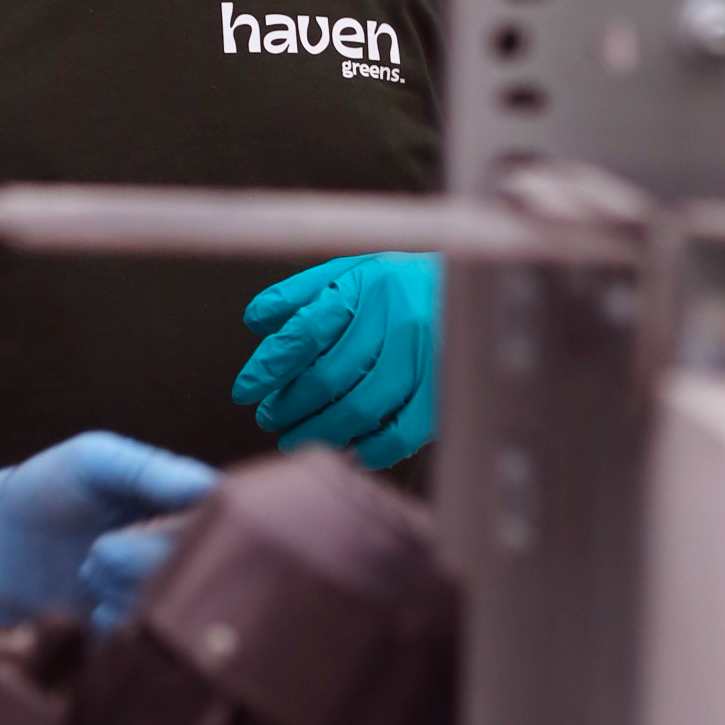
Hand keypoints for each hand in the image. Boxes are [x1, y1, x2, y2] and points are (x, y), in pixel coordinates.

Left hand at [0, 432, 218, 629]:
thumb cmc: (45, 487)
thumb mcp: (93, 462)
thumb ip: (149, 471)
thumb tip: (211, 489)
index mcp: (180, 505)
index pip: (218, 523)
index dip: (188, 530)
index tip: (145, 526)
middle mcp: (178, 552)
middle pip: (196, 569)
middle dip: (145, 562)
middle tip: (100, 550)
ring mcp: (155, 595)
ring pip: (172, 607)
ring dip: (125, 592)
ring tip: (90, 570)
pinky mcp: (130, 633)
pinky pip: (145, 644)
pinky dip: (116, 627)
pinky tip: (91, 610)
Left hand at [232, 253, 441, 469]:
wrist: (478, 293)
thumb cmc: (400, 285)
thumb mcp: (353, 272)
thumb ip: (302, 292)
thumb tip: (255, 320)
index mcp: (367, 285)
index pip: (305, 331)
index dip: (270, 366)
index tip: (245, 391)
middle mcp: (397, 320)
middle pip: (329, 377)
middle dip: (290, 405)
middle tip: (269, 418)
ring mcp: (424, 359)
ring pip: (360, 409)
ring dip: (318, 432)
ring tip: (292, 439)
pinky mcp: (445, 393)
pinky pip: (402, 433)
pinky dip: (370, 450)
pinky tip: (347, 452)